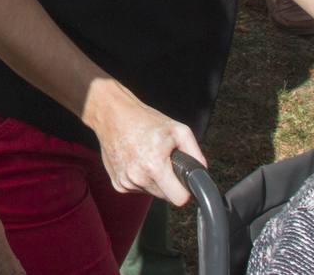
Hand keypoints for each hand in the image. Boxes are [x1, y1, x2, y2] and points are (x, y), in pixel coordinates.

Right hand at [92, 90, 202, 204]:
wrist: (112, 114)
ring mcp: (125, 182)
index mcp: (154, 166)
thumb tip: (202, 172)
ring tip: (147, 157)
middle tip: (163, 160)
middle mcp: (137, 178)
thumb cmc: (143, 120)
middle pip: (166, 197)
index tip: (181, 178)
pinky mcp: (117, 183)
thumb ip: (196, 154)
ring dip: (154, 181)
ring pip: (152, 193)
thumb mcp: (178, 130)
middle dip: (169, 183)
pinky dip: (140, 179)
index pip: (179, 199)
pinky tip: (136, 161)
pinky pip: (138, 189)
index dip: (184, 190)